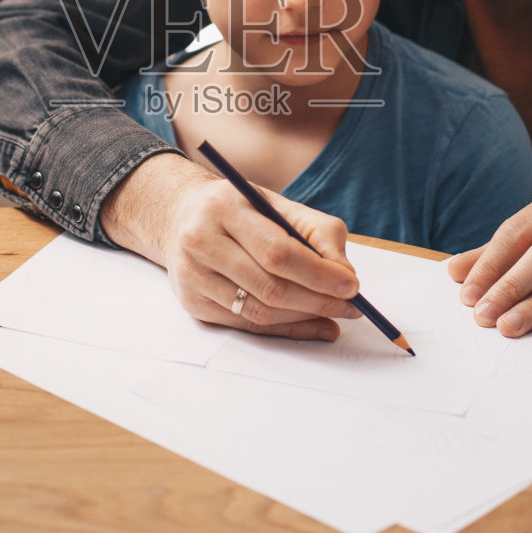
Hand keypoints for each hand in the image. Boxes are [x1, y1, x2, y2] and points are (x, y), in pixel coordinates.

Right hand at [102, 153, 360, 339]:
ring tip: (332, 314)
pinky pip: (246, 325)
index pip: (278, 251)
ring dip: (304, 318)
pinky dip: (285, 328)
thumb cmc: (240, 210)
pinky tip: (310, 323)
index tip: (352, 286)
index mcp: (225, 207)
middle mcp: (201, 240)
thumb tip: (345, 276)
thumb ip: (318, 233)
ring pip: (259, 311)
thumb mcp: (277, 204)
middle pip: (269, 286)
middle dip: (318, 301)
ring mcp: (192, 275)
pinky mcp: (192, 303)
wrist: (179, 216)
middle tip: (350, 307)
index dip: (319, 274)